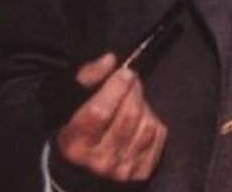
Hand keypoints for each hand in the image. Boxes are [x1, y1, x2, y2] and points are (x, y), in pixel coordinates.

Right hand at [55, 53, 167, 182]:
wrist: (86, 169)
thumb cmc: (80, 128)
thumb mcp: (72, 101)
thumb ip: (88, 76)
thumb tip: (110, 60)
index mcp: (76, 142)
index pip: (100, 112)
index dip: (116, 87)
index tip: (124, 72)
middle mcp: (99, 161)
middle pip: (128, 115)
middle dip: (134, 90)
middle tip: (132, 80)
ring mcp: (122, 169)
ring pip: (146, 124)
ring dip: (144, 104)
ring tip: (135, 99)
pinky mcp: (142, 171)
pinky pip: (158, 135)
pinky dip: (154, 120)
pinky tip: (142, 117)